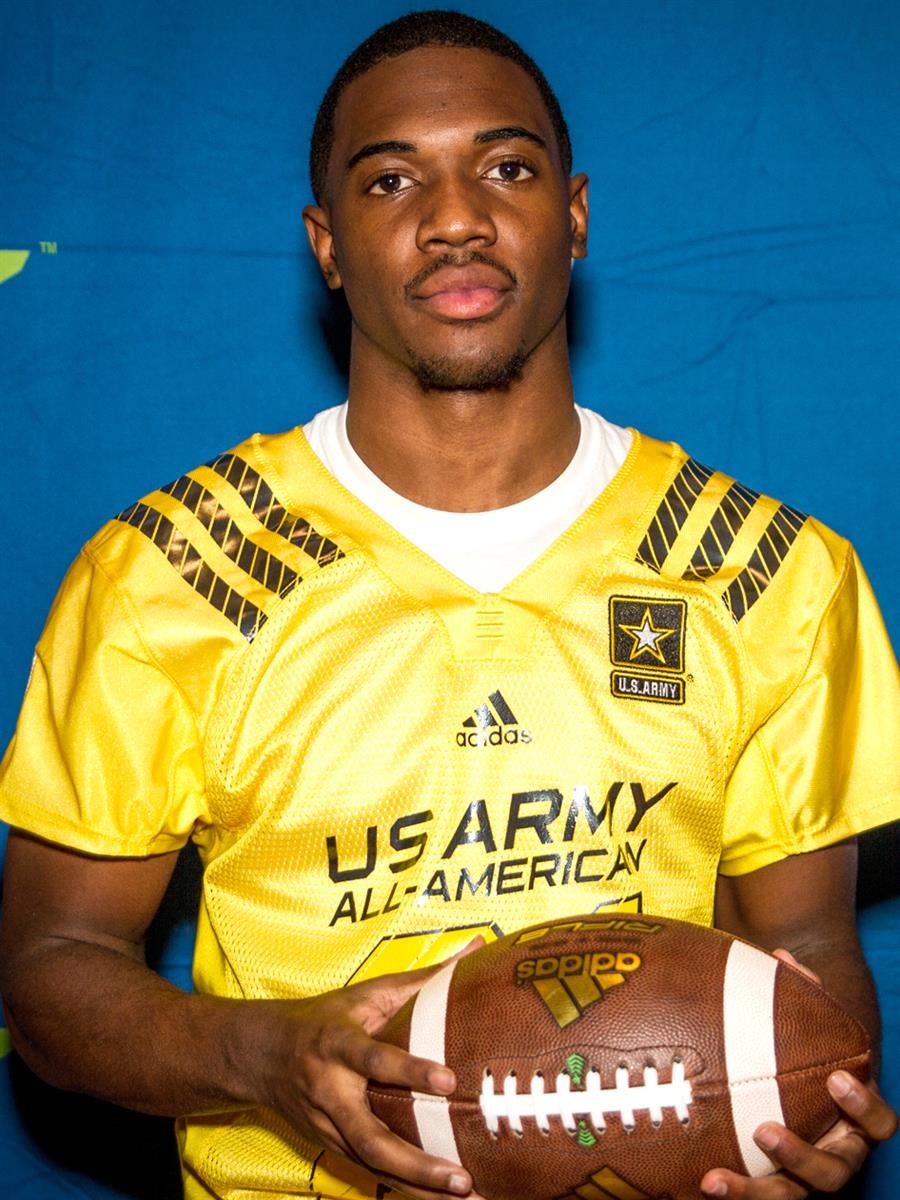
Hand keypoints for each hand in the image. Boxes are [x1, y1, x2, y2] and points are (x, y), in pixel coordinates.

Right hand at [257, 947, 483, 1199]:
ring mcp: (327, 1127)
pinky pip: (370, 1172)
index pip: (374, 1059)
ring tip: (465, 1198)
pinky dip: (404, 1189)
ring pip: (372, 1165)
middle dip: (417, 1163)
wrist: (260, 1055)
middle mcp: (329, 1091)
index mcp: (338, 1044)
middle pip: (371, 1137)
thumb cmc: (326, 1017)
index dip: (409, 1070)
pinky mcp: (330, 1148)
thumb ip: (424, 979)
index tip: (449, 1082)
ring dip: (417, 1187)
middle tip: (462, 1179)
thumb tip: (477, 948)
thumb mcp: (367, 992)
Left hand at [700, 950, 897, 1196]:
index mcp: (855, 1121)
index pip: (880, 1123)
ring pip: (789, 1198)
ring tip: (715, 1179)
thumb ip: (802, 997)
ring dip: (754, 1191)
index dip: (864, 1105)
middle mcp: (836, 1156)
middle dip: (801, 1157)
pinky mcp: (774, 1190)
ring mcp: (805, 1181)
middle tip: (764, 1131)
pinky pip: (756, 1198)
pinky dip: (730, 1194)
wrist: (794, 1097)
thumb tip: (781, 955)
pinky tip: (698, 1182)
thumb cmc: (807, 1060)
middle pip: (832, 1173)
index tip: (837, 1079)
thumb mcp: (810, 1033)